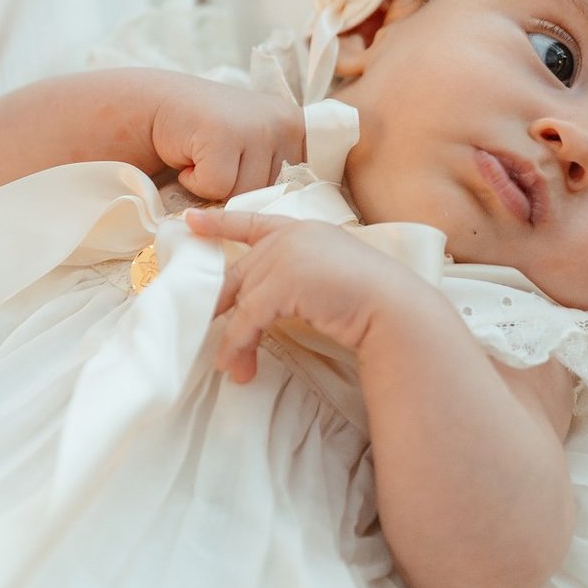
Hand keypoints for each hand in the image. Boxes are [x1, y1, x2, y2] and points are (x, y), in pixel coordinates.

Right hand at [148, 80, 304, 200]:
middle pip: (268, 193)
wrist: (157, 106)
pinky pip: (216, 188)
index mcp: (297, 126)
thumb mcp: (256, 148)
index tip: (244, 166)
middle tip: (220, 157)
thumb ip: (278, 170)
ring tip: (206, 155)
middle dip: (237, 185)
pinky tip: (191, 155)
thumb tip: (284, 214)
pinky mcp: (224, 135)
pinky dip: (194, 181)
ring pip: (243, 193)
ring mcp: (256, 126)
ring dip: (216, 184)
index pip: (299, 184)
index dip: (264, 186)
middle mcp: (284, 122)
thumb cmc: (206, 136)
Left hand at [183, 208, 447, 381]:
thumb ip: (295, 281)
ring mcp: (286, 255)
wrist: (396, 310)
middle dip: (220, 308)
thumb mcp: (327, 278)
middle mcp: (291, 237)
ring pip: (240, 299)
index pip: (252, 222)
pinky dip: (239, 344)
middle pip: (238, 273)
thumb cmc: (373, 302)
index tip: (191, 221)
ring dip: (233, 339)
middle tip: (203, 332)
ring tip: (230, 367)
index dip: (220, 223)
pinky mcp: (283, 282)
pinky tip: (236, 364)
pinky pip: (248, 317)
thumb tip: (259, 311)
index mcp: (304, 230)